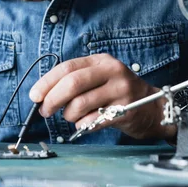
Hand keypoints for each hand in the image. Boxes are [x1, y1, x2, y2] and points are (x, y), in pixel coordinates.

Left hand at [29, 53, 173, 139]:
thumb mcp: (99, 77)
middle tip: (44, 110)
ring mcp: (121, 91)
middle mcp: (112, 72)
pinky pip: (92, 121)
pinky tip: (86, 123)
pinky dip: (82, 125)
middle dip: (53, 99)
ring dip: (68, 115)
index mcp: (101, 61)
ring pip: (80, 104)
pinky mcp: (125, 111)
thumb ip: (75, 80)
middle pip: (72, 83)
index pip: (67, 68)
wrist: (153, 108)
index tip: (34, 96)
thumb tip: (43, 94)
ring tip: (72, 117)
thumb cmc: (117, 93)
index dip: (47, 82)